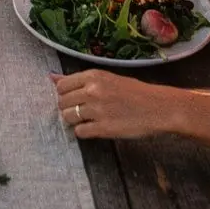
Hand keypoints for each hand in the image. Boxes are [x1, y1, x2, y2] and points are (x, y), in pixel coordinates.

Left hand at [53, 69, 183, 140]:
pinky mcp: (103, 128)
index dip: (65, 94)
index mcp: (93, 76)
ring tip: (89, 120)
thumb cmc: (134, 92)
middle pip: (62, 103)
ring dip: (75, 121)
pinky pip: (80, 132)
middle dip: (68, 108)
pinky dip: (84, 132)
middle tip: (82, 111)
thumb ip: (79, 80)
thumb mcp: (107, 78)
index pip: (61, 86)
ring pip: (68, 118)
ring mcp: (97, 110)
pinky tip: (95, 128)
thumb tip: (51, 77)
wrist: (158, 107)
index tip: (74, 98)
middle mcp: (92, 91)